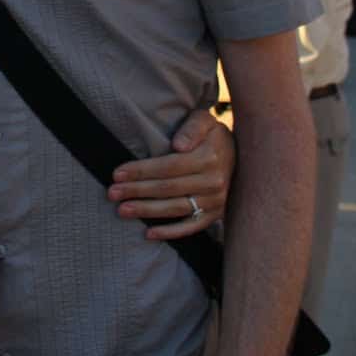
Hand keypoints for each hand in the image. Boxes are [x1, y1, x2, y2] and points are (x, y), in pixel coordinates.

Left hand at [107, 107, 232, 238]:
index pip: (168, 166)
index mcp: (209, 157)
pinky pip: (191, 227)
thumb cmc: (213, 135)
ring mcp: (215, 201)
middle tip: (112, 193)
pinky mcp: (215, 215)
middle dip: (137, 190)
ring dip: (147, 211)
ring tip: (122, 210)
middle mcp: (213, 181)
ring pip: (175, 208)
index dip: (141, 171)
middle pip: (167, 188)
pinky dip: (170, 232)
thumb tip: (178, 145)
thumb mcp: (205, 121)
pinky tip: (148, 233)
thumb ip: (192, 128)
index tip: (117, 173)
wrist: (243, 157)